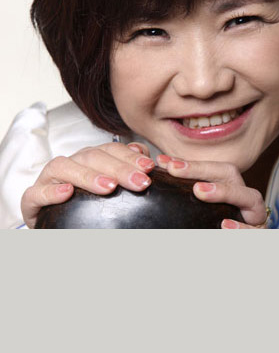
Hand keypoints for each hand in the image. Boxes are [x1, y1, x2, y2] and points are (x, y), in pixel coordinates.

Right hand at [21, 142, 153, 227]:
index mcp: (90, 158)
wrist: (55, 225)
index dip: (130, 156)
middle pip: (92, 156)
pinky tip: (67, 193)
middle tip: (139, 182)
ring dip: (88, 175)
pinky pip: (36, 192)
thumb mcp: (108, 188)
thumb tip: (145, 156)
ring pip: (63, 166)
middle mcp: (70, 163)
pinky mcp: (31, 199)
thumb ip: (126, 169)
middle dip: (119, 168)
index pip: (111, 149)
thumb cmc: (85, 206)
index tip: (149, 168)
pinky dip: (51, 192)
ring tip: (109, 187)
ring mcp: (48, 179)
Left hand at [156, 155, 268, 228]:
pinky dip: (241, 228)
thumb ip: (186, 196)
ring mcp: (256, 219)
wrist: (230, 256)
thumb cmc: (213, 231)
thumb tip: (159, 172)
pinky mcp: (260, 237)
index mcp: (233, 190)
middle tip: (175, 170)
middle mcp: (246, 200)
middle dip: (202, 170)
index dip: (191, 164)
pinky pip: (255, 231)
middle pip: (230, 175)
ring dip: (224, 192)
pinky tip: (224, 226)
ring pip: (251, 197)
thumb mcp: (199, 213)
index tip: (165, 163)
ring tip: (199, 191)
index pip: (214, 169)